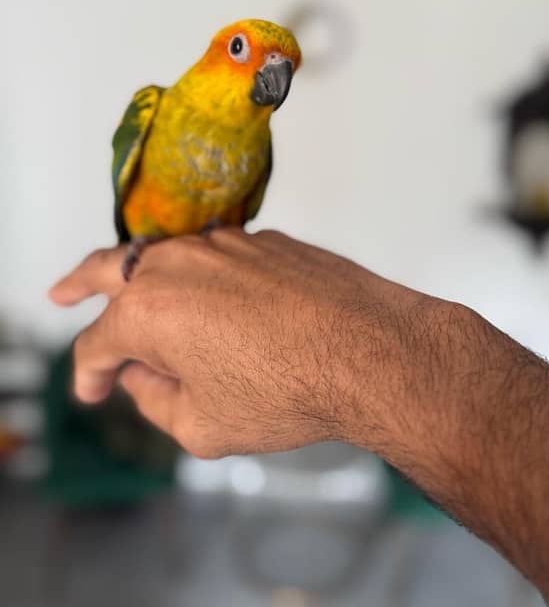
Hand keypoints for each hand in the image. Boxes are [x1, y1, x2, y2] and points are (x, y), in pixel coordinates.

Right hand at [49, 229, 421, 458]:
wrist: (369, 351)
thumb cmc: (289, 391)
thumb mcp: (202, 425)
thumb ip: (157, 400)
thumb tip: (146, 375)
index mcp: (147, 312)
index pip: (98, 346)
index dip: (90, 374)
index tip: (95, 390)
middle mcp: (177, 266)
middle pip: (109, 270)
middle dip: (78, 285)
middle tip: (60, 293)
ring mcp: (222, 245)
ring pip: (166, 256)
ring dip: (145, 276)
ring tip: (135, 290)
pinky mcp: (263, 241)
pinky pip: (219, 257)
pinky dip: (205, 277)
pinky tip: (217, 301)